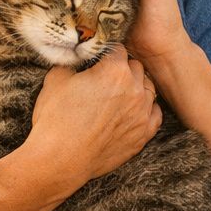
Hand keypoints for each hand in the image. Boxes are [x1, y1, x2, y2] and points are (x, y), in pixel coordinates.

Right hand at [27, 50, 160, 185]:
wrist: (60, 160)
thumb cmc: (55, 119)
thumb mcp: (56, 78)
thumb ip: (72, 63)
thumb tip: (78, 59)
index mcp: (114, 70)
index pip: (117, 49)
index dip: (105, 53)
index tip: (98, 59)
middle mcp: (134, 89)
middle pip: (135, 67)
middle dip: (122, 68)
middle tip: (106, 77)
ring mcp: (142, 113)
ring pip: (148, 88)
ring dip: (136, 87)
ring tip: (119, 94)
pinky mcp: (143, 134)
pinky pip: (155, 113)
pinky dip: (146, 109)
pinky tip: (134, 110)